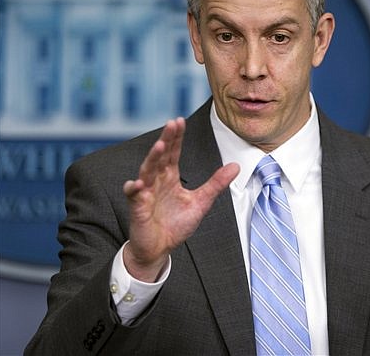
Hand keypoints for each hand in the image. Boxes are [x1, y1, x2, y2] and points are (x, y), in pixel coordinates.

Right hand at [122, 117, 239, 281]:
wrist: (160, 248)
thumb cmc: (176, 224)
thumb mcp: (201, 202)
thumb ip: (216, 183)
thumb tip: (235, 166)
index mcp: (170, 177)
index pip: (172, 152)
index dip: (176, 137)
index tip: (179, 121)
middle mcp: (156, 181)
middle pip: (160, 156)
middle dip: (165, 140)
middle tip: (171, 124)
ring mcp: (146, 193)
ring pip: (147, 171)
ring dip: (151, 159)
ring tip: (159, 146)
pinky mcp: (138, 208)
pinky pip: (134, 196)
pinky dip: (134, 189)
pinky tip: (138, 183)